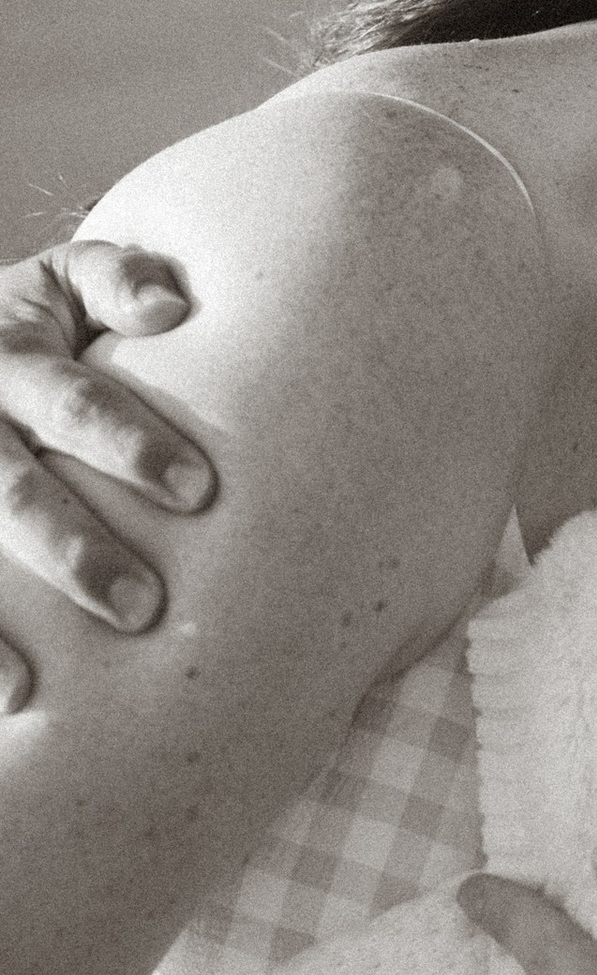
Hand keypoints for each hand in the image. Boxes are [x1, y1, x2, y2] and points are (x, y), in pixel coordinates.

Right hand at [0, 238, 211, 703]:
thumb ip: (114, 277)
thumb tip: (173, 307)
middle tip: (145, 607)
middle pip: (10, 493)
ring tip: (37, 687)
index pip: (71, 400)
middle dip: (73, 552)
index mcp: (6, 354)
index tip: (199, 492)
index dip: (128, 444)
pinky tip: (2, 697)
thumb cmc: (32, 327)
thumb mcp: (59, 282)